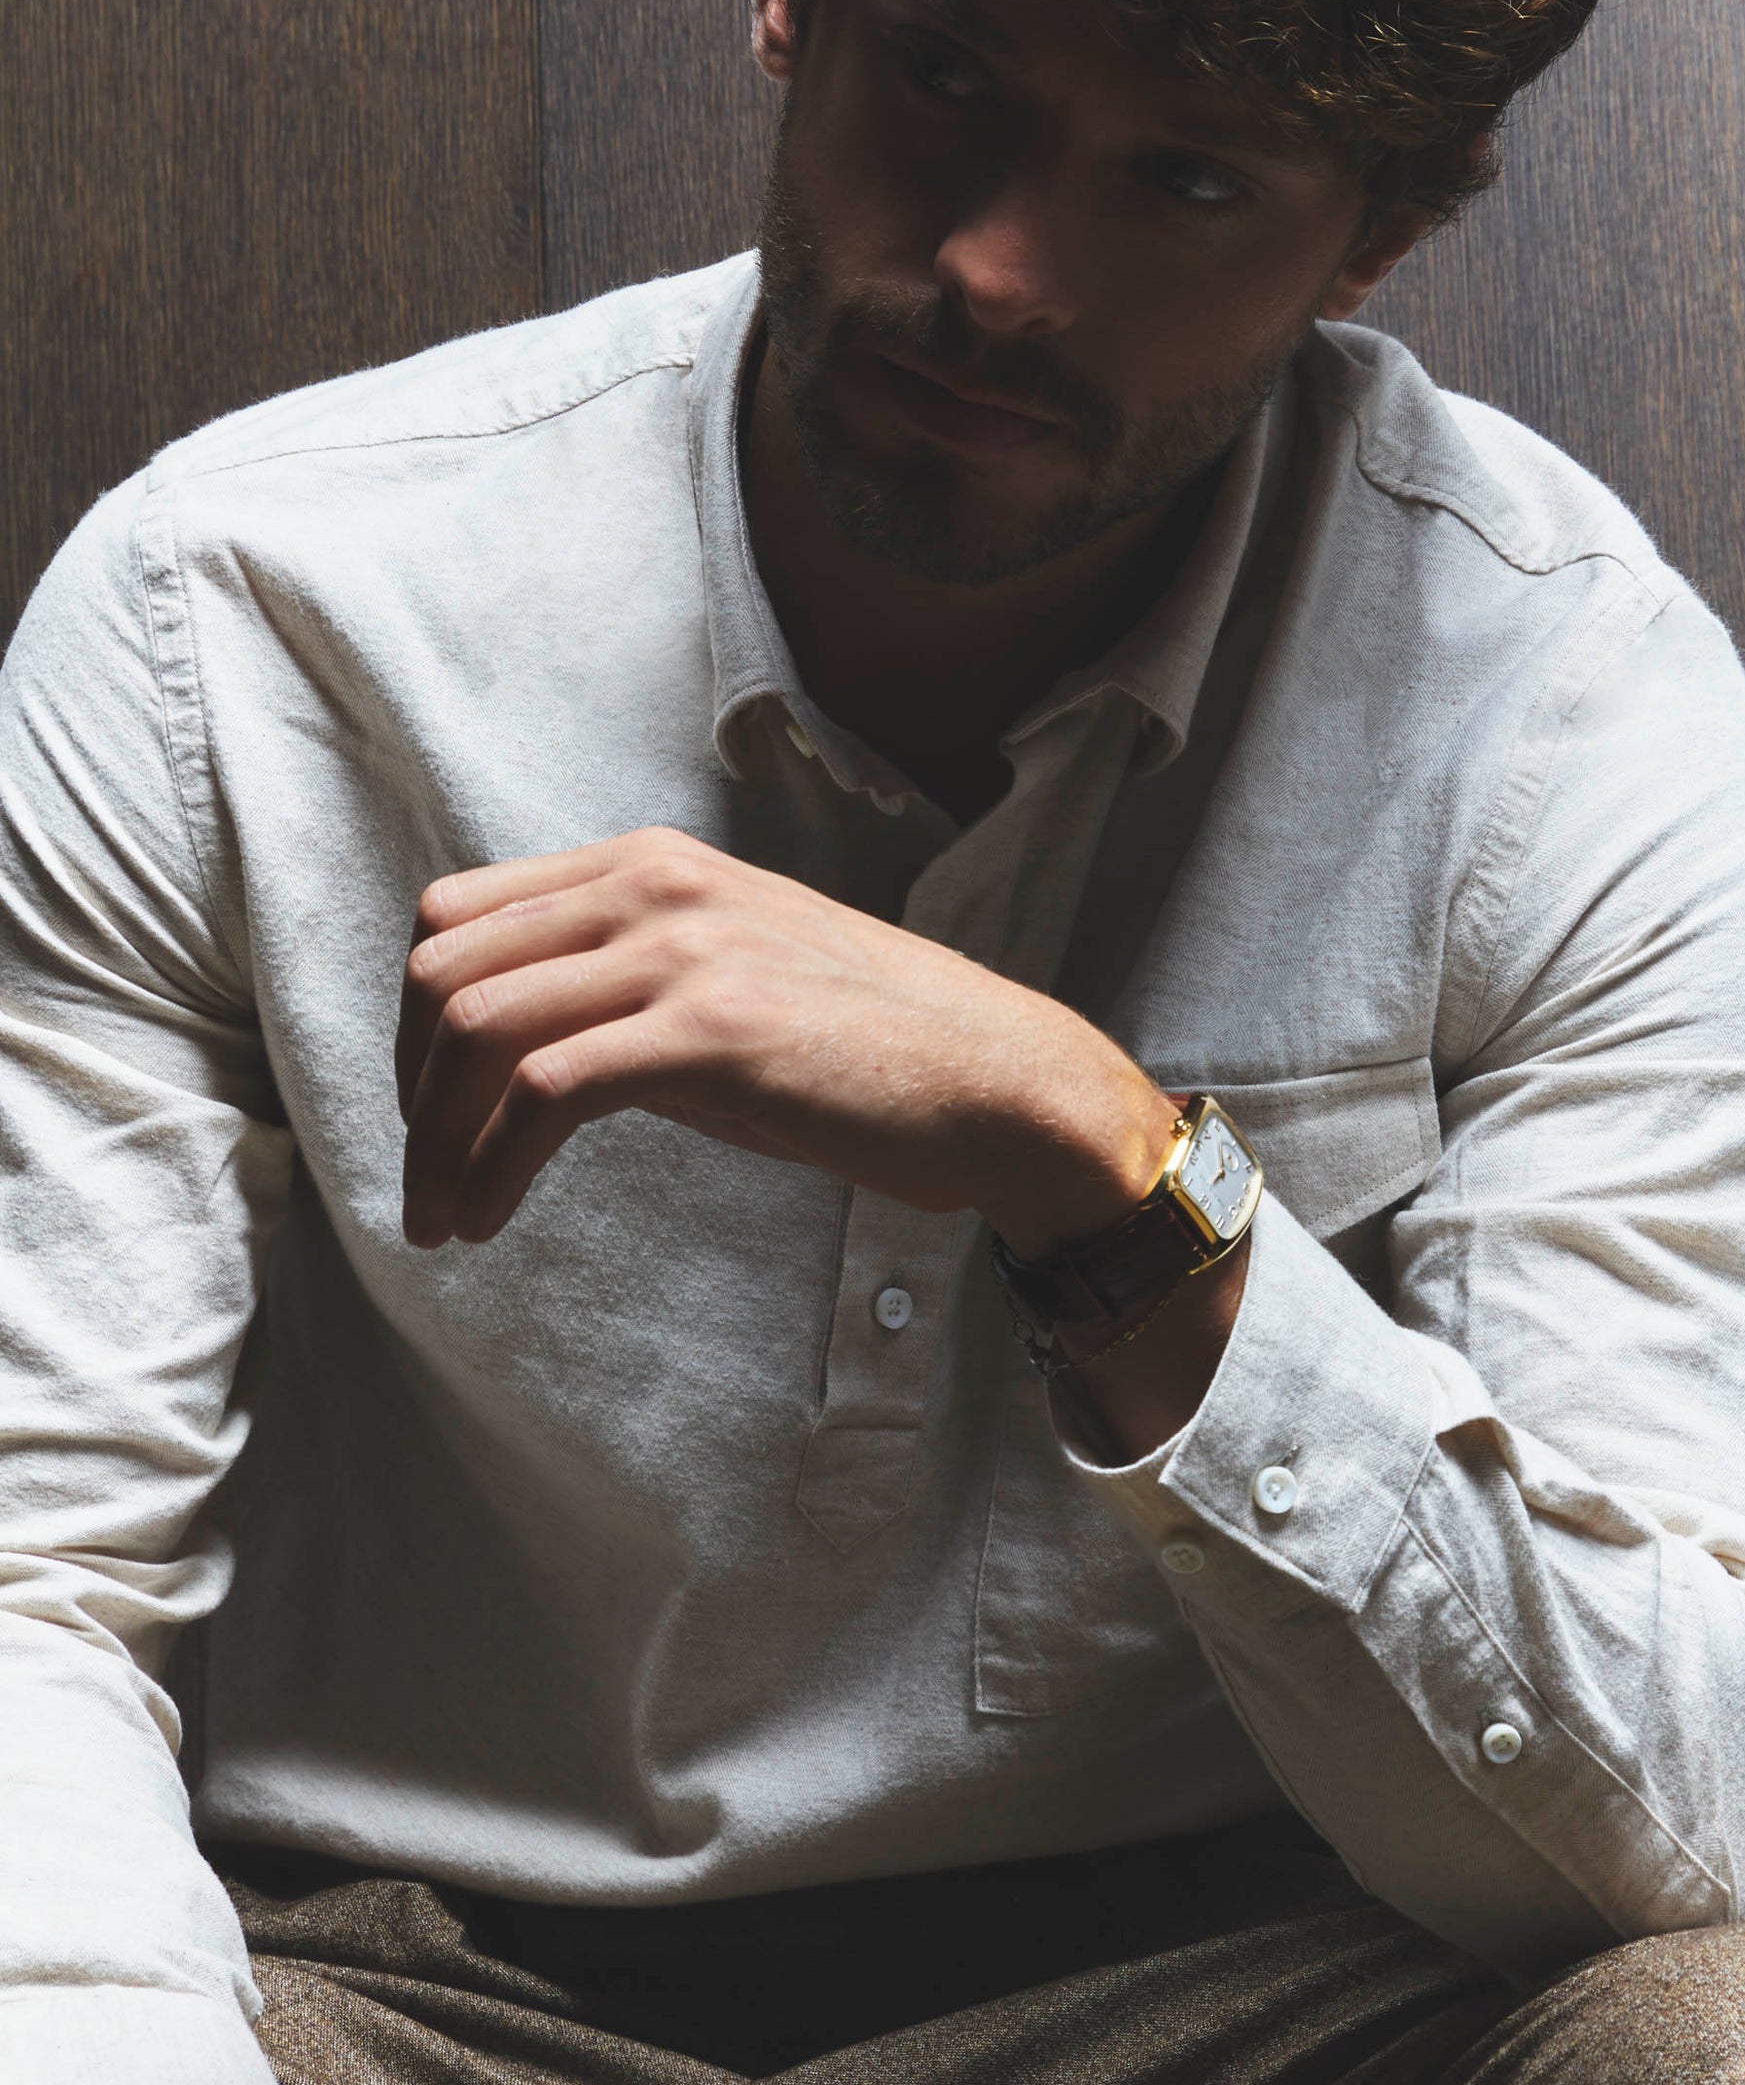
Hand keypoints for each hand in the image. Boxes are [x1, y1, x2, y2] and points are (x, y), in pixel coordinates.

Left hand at [395, 828, 1177, 1254]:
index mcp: (648, 865)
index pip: (457, 914)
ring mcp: (683, 952)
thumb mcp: (726, 977)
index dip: (412, 1021)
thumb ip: (623, 986)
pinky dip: (490, 1165)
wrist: (996, 1080)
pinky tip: (490, 1219)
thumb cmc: (866, 1046)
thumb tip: (510, 1054)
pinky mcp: (712, 1030)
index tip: (427, 1109)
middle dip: (408, 1088)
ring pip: (474, 1026)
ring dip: (434, 1142)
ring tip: (441, 1218)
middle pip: (443, 967)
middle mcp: (653, 886)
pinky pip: (544, 1092)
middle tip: (425, 1178)